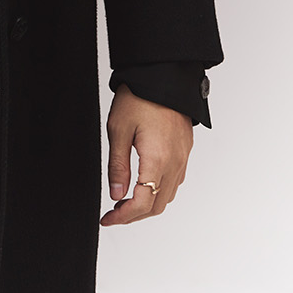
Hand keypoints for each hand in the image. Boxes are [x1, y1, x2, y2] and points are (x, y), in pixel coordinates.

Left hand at [100, 84, 192, 226]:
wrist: (164, 75)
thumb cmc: (140, 96)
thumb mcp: (118, 129)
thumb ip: (118, 166)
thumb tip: (116, 195)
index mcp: (157, 159)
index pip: (142, 204)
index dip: (123, 217)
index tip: (107, 218)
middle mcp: (174, 163)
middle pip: (156, 206)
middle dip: (133, 216)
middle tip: (113, 214)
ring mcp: (183, 158)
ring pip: (167, 197)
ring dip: (146, 206)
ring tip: (125, 202)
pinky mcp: (185, 151)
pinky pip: (174, 182)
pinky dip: (158, 193)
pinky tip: (143, 186)